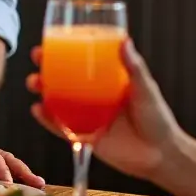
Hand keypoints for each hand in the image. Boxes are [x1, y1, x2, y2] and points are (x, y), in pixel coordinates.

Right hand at [27, 38, 181, 181]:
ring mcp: (88, 117)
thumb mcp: (146, 89)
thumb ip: (134, 68)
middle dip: (46, 67)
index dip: (65, 50)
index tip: (51, 40)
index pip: (83, 61)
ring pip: (59, 101)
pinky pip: (62, 128)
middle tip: (37, 58)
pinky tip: (38, 110)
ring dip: (43, 91)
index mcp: (108, 82)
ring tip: (34, 83)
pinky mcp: (85, 137)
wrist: (161, 156)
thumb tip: (124, 40)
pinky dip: (48, 119)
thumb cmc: (158, 119)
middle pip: (65, 79)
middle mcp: (95, 97)